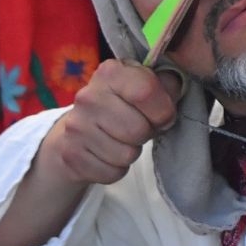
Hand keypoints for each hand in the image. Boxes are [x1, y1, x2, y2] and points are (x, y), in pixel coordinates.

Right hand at [41, 59, 180, 185]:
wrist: (78, 130)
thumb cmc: (123, 105)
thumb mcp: (145, 85)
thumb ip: (166, 84)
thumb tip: (174, 88)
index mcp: (110, 72)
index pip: (146, 92)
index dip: (163, 110)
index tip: (161, 114)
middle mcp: (88, 97)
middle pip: (138, 129)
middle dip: (147, 133)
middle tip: (139, 128)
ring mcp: (75, 127)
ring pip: (127, 155)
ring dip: (132, 152)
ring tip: (123, 139)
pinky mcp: (71, 156)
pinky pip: (113, 173)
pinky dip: (117, 168)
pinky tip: (108, 153)